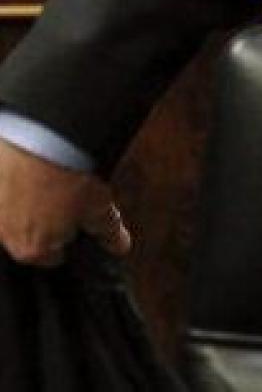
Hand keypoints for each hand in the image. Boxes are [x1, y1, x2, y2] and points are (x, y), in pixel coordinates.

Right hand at [0, 137, 130, 266]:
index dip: (72, 239)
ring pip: (12, 210)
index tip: (80, 223)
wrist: (47, 135)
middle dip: (48, 219)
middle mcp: (3, 234)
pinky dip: (15, 179)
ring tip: (51, 177)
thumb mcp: (101, 208)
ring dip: (28, 199)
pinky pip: (3, 186)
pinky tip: (33, 165)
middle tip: (68, 196)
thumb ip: (108, 232)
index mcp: (33, 250)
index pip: (53, 257)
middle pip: (30, 234)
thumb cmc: (72, 177)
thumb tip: (120, 246)